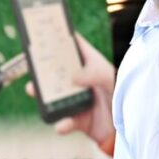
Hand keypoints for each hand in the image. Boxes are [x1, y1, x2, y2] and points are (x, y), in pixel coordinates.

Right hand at [26, 32, 115, 154]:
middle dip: (40, 66)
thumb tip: (72, 78)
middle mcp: (79, 80)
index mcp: (89, 64)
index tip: (43, 29)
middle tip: (29, 62)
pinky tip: (62, 124)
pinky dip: (61, 124)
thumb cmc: (123, 96)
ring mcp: (75, 99)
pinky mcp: (76, 119)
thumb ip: (93, 75)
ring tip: (33, 90)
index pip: (73, 45)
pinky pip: (64, 121)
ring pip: (51, 95)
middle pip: (55, 69)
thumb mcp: (110, 78)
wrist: (129, 129)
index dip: (59, 36)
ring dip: (40, 93)